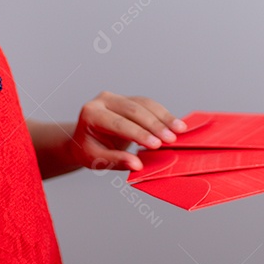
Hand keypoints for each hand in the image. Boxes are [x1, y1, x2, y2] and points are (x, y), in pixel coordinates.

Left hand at [71, 92, 186, 170]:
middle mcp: (103, 100)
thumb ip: (116, 161)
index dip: (139, 134)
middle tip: (171, 139)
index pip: (118, 123)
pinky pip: (148, 104)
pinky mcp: (128, 98)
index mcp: (91, 114)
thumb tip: (137, 165)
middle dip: (154, 125)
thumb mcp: (96, 160)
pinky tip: (175, 124)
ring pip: (144, 103)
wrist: (84, 138)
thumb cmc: (89, 150)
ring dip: (164, 117)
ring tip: (179, 130)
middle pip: (133, 110)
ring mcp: (116, 97)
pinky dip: (163, 114)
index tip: (156, 145)